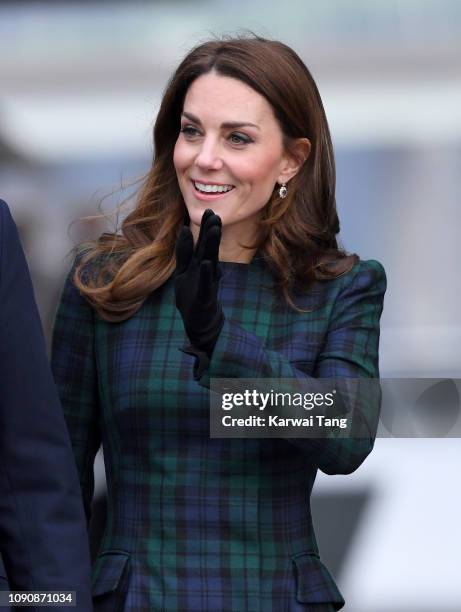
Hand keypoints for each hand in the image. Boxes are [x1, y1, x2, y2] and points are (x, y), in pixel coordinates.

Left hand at [174, 209, 223, 356]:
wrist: (200, 321)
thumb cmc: (192, 294)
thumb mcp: (183, 271)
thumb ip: (183, 252)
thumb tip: (183, 229)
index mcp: (200, 262)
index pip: (203, 242)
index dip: (205, 228)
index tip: (209, 211)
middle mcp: (206, 270)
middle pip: (208, 248)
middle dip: (211, 231)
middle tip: (215, 214)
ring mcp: (207, 282)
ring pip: (210, 261)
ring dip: (212, 246)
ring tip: (214, 230)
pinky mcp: (205, 296)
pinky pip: (207, 284)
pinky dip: (206, 274)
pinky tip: (206, 264)